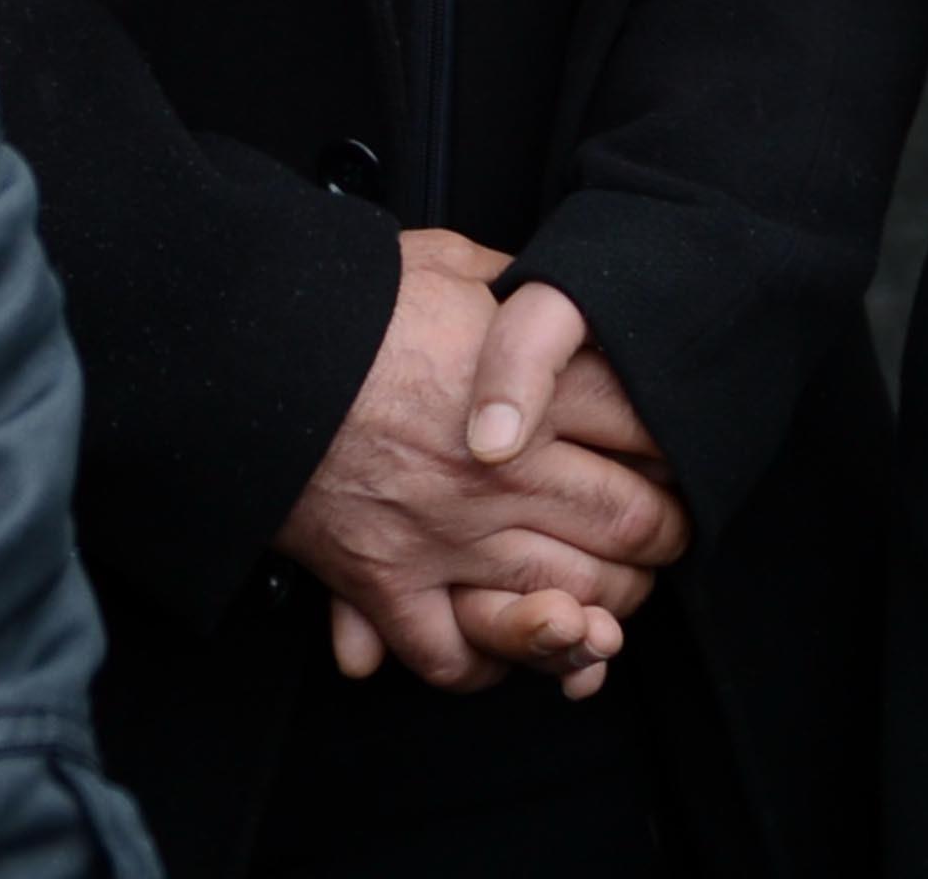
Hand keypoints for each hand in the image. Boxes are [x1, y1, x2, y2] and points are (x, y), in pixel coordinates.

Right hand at [278, 231, 691, 698]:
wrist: (244, 355)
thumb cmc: (347, 304)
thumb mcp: (448, 264)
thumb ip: (516, 283)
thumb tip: (550, 282)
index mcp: (535, 390)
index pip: (650, 433)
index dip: (680, 448)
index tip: (682, 455)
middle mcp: (504, 472)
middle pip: (627, 523)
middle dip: (662, 537)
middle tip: (666, 537)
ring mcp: (446, 534)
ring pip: (559, 596)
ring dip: (600, 608)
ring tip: (612, 598)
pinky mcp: (385, 580)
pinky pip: (448, 651)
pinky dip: (478, 663)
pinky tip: (497, 646)